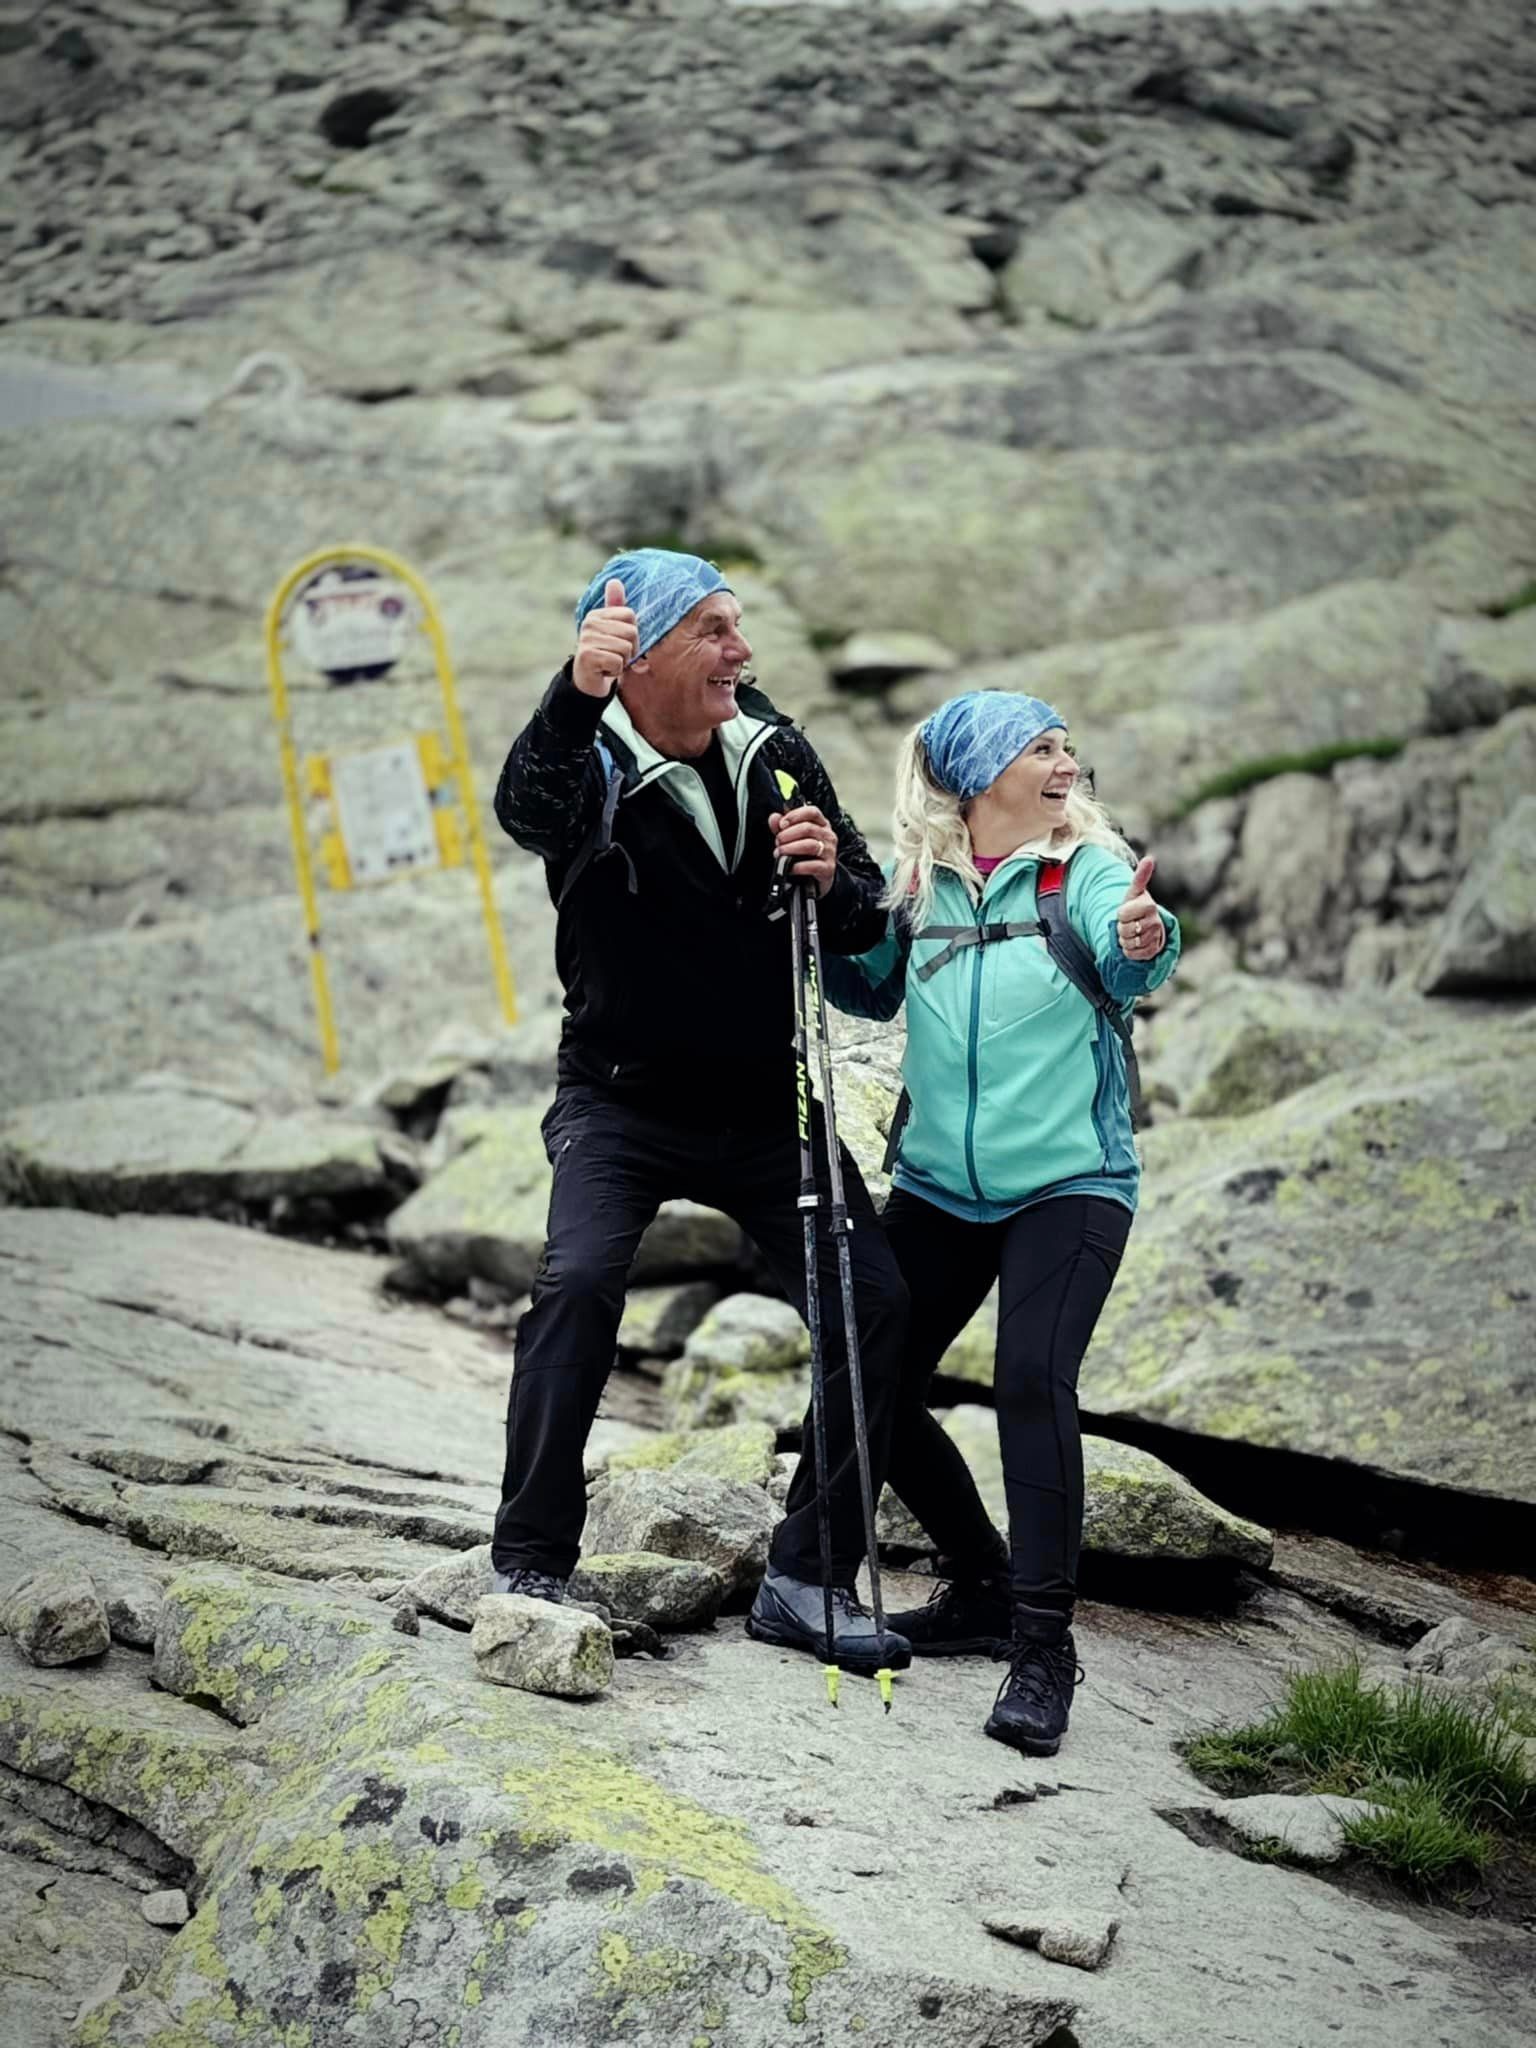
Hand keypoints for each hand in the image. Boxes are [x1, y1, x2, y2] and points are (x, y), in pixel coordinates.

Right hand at [573, 578, 637, 697]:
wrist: (587, 683)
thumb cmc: (605, 656)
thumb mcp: (613, 631)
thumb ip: (616, 608)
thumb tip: (615, 581)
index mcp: (597, 615)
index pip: (631, 616)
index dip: (633, 635)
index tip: (621, 644)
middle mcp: (590, 624)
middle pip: (631, 632)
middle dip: (630, 651)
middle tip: (616, 657)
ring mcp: (587, 639)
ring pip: (626, 649)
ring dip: (623, 663)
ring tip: (609, 664)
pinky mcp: (587, 656)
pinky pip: (617, 662)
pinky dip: (615, 671)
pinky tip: (604, 671)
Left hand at [769, 804, 837, 899]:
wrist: (815, 878)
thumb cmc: (805, 854)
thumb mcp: (793, 838)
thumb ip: (782, 827)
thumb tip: (774, 818)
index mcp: (821, 824)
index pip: (812, 812)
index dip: (795, 815)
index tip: (782, 824)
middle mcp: (827, 836)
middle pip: (808, 828)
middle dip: (788, 834)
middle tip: (778, 841)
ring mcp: (829, 852)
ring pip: (810, 845)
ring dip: (790, 849)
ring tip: (780, 853)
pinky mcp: (828, 868)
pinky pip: (812, 866)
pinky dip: (797, 866)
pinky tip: (790, 867)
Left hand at [1117, 855, 1166, 962]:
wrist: (1146, 926)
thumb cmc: (1137, 906)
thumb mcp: (1135, 892)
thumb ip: (1140, 877)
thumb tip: (1150, 858)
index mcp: (1149, 905)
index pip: (1122, 914)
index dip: (1120, 914)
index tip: (1126, 911)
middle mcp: (1155, 921)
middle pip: (1124, 930)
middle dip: (1122, 928)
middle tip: (1129, 923)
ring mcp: (1155, 937)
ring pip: (1129, 942)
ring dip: (1125, 939)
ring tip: (1132, 932)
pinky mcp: (1154, 951)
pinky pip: (1134, 954)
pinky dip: (1129, 950)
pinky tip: (1135, 943)